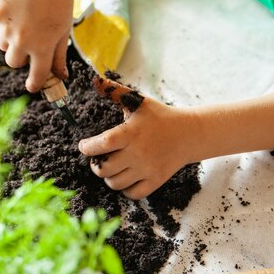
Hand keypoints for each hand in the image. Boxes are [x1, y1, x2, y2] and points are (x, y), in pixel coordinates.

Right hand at [0, 0, 73, 91]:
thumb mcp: (64, 28)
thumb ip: (59, 54)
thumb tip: (61, 76)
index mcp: (43, 47)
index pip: (37, 76)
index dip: (35, 84)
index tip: (33, 86)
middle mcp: (22, 42)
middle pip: (14, 63)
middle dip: (21, 57)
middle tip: (29, 41)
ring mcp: (6, 29)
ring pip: (3, 46)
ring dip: (11, 40)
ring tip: (22, 20)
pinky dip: (0, 26)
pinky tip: (11, 13)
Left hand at [78, 78, 198, 199]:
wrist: (189, 133)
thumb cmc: (159, 117)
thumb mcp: (137, 101)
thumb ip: (114, 92)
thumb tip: (94, 79)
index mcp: (132, 132)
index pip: (103, 144)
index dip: (88, 147)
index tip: (84, 146)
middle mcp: (139, 152)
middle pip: (104, 169)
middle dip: (96, 165)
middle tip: (99, 159)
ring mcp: (148, 168)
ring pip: (115, 184)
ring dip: (109, 177)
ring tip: (112, 167)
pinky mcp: (156, 180)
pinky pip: (132, 194)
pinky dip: (125, 189)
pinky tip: (126, 178)